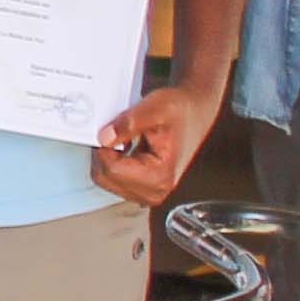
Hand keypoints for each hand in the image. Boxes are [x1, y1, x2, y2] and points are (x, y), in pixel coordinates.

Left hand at [93, 78, 221, 207]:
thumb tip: (105, 137)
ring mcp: (148, 193)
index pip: (111, 169)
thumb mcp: (155, 107)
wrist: (195, 113)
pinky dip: (112, 160)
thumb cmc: (182, 111)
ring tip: (125, 138)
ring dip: (109, 155)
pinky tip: (125, 147)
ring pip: (105, 179)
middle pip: (105, 177)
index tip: (109, 129)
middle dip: (104, 152)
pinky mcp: (141, 188)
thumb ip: (129, 122)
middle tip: (116, 131)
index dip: (104, 146)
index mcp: (160, 177)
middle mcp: (155, 191)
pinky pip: (111, 178)